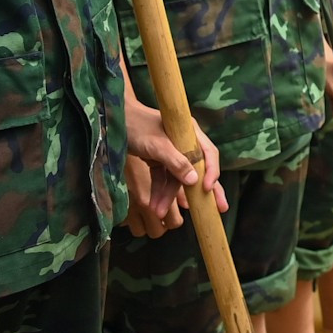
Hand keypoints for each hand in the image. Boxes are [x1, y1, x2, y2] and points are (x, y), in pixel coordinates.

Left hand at [124, 95, 226, 235]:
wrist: (111, 119)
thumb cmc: (136, 126)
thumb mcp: (157, 144)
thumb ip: (176, 162)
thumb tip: (194, 180)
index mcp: (190, 133)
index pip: (208, 154)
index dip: (211, 172)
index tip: (207, 189)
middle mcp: (184, 142)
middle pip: (199, 168)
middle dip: (206, 190)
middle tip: (221, 208)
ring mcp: (171, 152)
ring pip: (176, 178)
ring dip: (169, 195)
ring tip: (159, 212)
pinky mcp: (157, 159)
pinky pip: (162, 178)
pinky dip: (158, 191)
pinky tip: (154, 205)